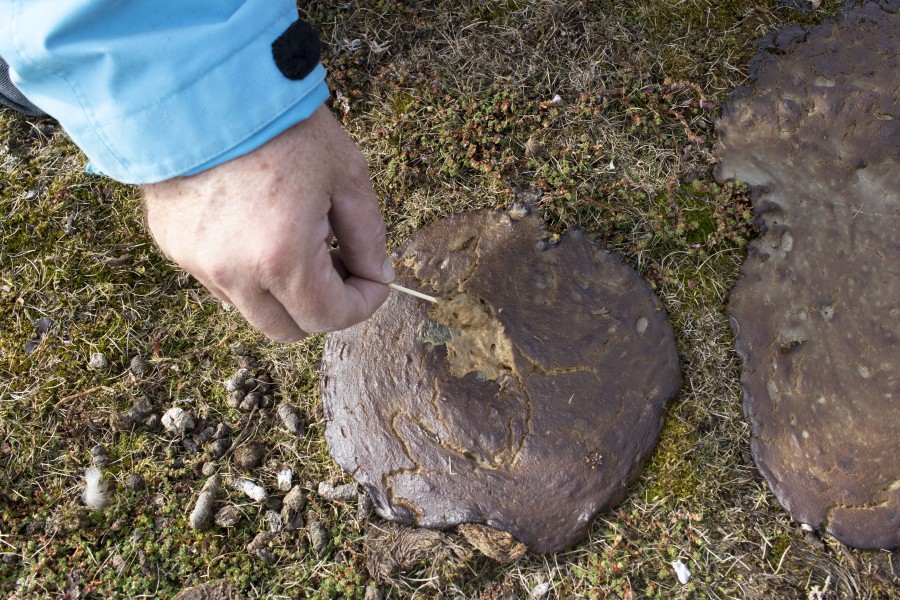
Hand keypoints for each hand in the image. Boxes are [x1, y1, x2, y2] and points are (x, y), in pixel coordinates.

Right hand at [142, 106, 392, 341]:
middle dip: (323, 308)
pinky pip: (219, 281)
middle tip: (340, 266)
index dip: (362, 304)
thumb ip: (368, 235)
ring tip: (299, 241)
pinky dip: (247, 271)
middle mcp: (234, 273)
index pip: (329, 317)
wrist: (204, 84)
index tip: (374, 280)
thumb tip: (377, 274)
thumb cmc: (282, 125)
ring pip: (252, 310)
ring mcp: (197, 263)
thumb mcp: (346, 174)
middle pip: (288, 330)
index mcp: (281, 257)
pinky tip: (258, 228)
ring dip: (284, 293)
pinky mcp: (173, 247)